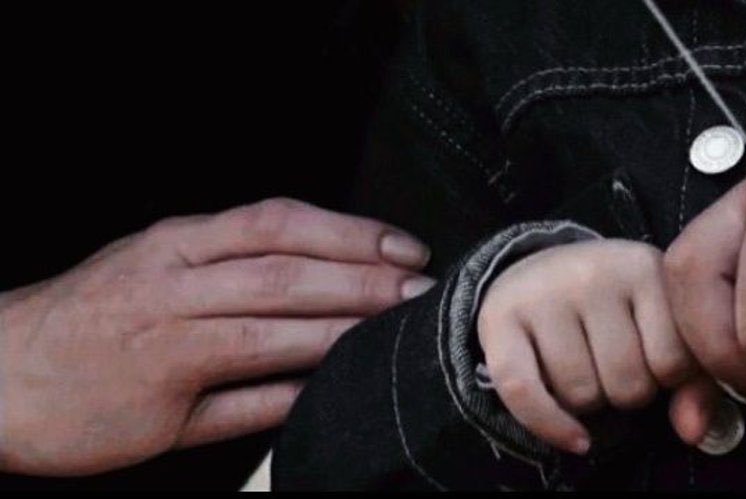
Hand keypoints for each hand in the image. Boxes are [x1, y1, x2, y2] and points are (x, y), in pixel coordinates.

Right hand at [0, 198, 430, 475]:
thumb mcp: (155, 266)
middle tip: (423, 291)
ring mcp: (166, 347)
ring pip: (272, 332)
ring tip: (398, 331)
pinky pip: (246, 401)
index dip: (350, 232)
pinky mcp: (160, 408)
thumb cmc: (90, 318)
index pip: (277, 223)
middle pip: (286, 274)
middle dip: (366, 282)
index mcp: (176, 246)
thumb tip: (328, 272)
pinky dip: (298, 393)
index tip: (406, 246)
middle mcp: (172, 287)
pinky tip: (340, 387)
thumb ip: (233, 264)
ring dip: (345, 332)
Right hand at [477, 239, 695, 454]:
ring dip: (589, 403)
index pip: (674, 361)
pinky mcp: (501, 316)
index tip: (655, 359)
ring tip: (587, 369)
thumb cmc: (620, 310)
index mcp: (646, 268)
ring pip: (580, 395)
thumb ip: (695, 380)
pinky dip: (549, 426)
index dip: (668, 379)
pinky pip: (523, 391)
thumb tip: (693, 431)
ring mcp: (545, 292)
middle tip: (615, 366)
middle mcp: (595, 272)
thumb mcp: (665, 327)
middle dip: (627, 392)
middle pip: (627, 384)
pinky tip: (575, 438)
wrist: (545, 269)